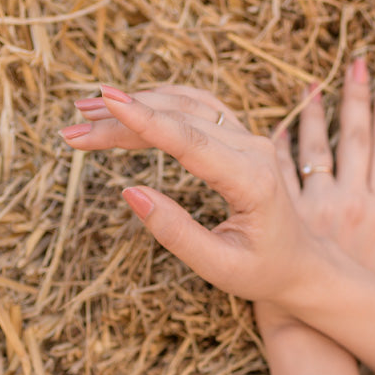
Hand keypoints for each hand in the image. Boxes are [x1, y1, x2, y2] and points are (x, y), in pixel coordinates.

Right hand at [60, 84, 325, 304]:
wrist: (302, 265)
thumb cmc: (263, 272)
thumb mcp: (219, 267)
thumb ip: (176, 233)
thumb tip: (129, 192)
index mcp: (254, 182)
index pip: (192, 142)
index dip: (146, 121)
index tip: (106, 102)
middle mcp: (254, 150)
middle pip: (179, 120)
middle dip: (122, 121)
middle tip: (72, 131)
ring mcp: (249, 138)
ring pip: (186, 105)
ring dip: (136, 104)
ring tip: (87, 113)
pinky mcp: (240, 136)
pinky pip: (196, 106)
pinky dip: (158, 102)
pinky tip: (126, 107)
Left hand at [274, 59, 374, 286]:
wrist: (317, 323)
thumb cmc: (360, 300)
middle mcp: (349, 201)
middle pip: (356, 139)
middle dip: (358, 98)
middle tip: (358, 63)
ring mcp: (316, 206)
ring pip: (316, 148)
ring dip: (316, 114)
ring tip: (314, 86)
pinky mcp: (285, 214)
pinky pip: (281, 171)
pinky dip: (281, 146)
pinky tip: (280, 127)